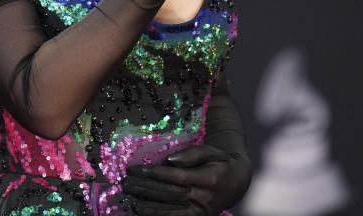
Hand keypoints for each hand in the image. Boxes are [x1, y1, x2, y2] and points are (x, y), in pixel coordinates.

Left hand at [122, 144, 249, 215]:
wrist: (236, 183)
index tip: (135, 169)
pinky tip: (143, 210)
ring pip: (169, 210)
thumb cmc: (220, 163)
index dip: (154, 173)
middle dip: (145, 188)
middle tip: (126, 182)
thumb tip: (169, 161)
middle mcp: (203, 199)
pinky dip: (157, 215)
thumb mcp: (211, 152)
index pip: (175, 177)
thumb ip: (191, 154)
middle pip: (168, 193)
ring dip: (147, 204)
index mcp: (208, 179)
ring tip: (130, 197)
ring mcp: (200, 212)